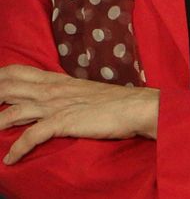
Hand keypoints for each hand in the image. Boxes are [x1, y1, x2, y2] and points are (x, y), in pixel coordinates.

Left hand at [0, 64, 158, 163]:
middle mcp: (52, 91)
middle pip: (8, 88)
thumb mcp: (84, 91)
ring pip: (13, 112)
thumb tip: (50, 101)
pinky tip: (11, 159)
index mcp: (57, 81)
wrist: (137, 107)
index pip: (17, 71)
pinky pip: (32, 136)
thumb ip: (64, 94)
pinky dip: (18, 149)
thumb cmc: (115, 101)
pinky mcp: (63, 122)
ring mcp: (57, 106)